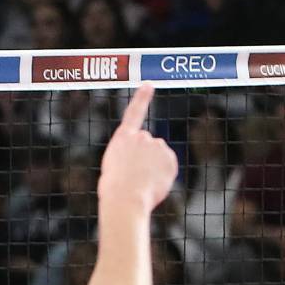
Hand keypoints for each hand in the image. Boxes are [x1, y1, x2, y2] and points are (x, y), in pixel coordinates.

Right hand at [98, 86, 177, 211]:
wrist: (125, 200)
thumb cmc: (114, 189)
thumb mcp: (114, 166)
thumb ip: (129, 156)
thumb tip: (147, 162)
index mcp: (123, 138)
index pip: (134, 112)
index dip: (142, 97)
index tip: (149, 84)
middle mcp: (142, 137)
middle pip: (147, 144)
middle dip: (144, 157)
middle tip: (133, 175)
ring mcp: (158, 146)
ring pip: (158, 156)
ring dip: (153, 167)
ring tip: (141, 182)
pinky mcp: (170, 159)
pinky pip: (168, 166)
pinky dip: (163, 175)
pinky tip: (152, 184)